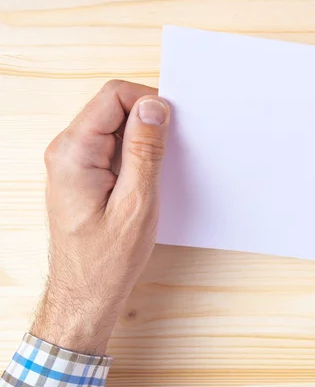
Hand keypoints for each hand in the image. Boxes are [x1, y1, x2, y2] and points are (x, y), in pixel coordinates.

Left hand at [31, 80, 170, 354]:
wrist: (85, 294)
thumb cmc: (107, 259)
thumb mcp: (136, 203)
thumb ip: (144, 150)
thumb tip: (154, 107)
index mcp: (74, 152)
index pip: (113, 96)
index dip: (148, 102)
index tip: (172, 125)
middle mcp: (67, 150)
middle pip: (113, 107)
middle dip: (147, 121)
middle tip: (169, 151)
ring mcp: (73, 161)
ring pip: (115, 126)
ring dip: (142, 139)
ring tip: (158, 170)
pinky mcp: (83, 173)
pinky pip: (113, 146)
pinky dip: (135, 153)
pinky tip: (148, 177)